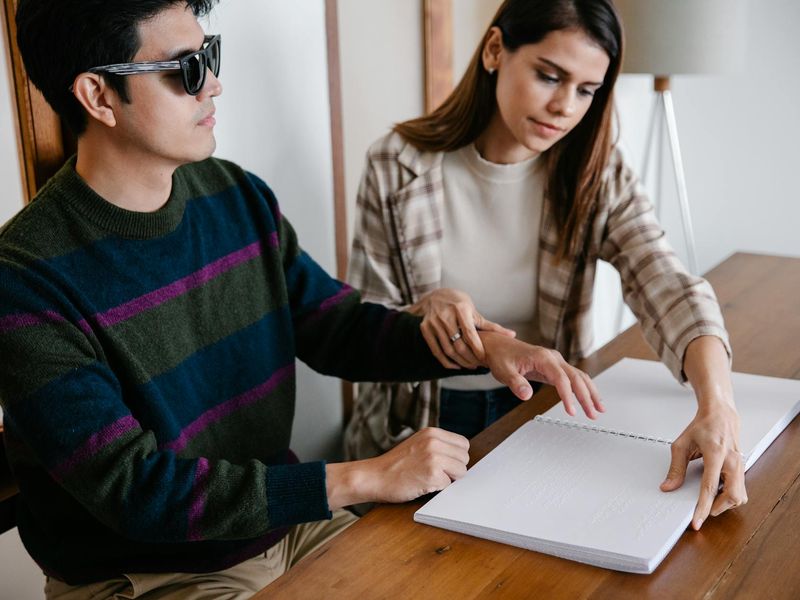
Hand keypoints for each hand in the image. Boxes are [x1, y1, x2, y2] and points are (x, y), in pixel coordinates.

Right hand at [325, 428, 469, 507]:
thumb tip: (460, 456)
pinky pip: (449, 484)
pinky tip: (422, 484)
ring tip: (428, 477)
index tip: (443, 464)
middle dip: (454, 468)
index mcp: (432, 432)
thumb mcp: (417, 444)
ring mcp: (434, 457)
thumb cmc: (394, 465)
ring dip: (448, 479)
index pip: (463, 444)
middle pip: (464, 458)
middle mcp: (434, 441)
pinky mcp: (432, 474)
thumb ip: (437, 445)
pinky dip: (438, 488)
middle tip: (434, 472)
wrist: (374, 476)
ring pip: (461, 471)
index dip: (455, 457)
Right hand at [409, 288, 514, 369]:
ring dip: (459, 361)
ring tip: (469, 366)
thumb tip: (512, 335)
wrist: (434, 295)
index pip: (470, 334)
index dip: (477, 349)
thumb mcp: (473, 310)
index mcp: (460, 309)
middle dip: (469, 358)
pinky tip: (455, 365)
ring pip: (447, 349)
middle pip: (458, 344)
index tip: (484, 359)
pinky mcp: (425, 328)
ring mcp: (434, 322)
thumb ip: (490, 325)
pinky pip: (436, 350)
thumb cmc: (458, 303)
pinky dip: (445, 361)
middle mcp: (445, 315)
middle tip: (478, 365)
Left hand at [479, 332, 603, 418]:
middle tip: (593, 414)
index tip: (572, 411)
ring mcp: (556, 361)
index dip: (568, 396)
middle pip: (576, 377)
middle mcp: (553, 357)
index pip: (561, 378)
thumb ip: (516, 383)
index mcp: (543, 357)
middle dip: (586, 396)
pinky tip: (589, 399)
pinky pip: (573, 377)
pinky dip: (583, 388)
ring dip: (590, 392)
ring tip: (599, 409)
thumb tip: (527, 395)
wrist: (498, 345)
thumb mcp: (504, 371)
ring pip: (579, 376)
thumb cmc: (501, 356)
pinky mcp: (554, 367)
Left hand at [661, 401, 746, 529]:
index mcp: (715, 453)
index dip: (703, 507)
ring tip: (709, 498)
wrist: (720, 415)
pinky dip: (730, 495)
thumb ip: (675, 467)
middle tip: (702, 509)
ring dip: (725, 503)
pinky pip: (741, 489)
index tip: (697, 521)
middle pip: (732, 496)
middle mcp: (732, 461)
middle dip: (718, 508)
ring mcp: (740, 465)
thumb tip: (668, 487)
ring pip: (740, 496)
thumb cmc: (702, 427)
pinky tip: (717, 489)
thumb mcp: (681, 444)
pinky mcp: (743, 468)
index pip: (709, 487)